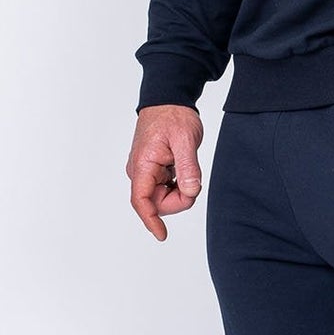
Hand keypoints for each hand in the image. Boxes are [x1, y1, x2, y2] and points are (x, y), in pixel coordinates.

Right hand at [127, 104, 203, 240]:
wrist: (168, 100)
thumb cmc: (173, 116)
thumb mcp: (185, 139)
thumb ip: (188, 167)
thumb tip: (190, 191)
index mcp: (143, 165)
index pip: (142, 200)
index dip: (151, 220)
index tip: (162, 235)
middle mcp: (139, 171)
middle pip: (157, 203)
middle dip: (178, 200)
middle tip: (194, 179)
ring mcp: (145, 172)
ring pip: (162, 197)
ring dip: (179, 191)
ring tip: (187, 167)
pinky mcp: (153, 171)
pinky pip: (165, 188)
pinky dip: (178, 185)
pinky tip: (183, 168)